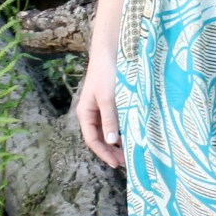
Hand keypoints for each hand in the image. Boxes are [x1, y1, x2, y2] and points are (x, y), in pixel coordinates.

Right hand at [76, 52, 123, 168]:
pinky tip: (130, 136)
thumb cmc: (106, 73)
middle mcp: (91, 113)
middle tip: (126, 162)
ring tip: (129, 152)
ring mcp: (101, 109)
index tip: (116, 163)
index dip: (103, 153)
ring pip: (107, 132)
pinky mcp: (111, 104)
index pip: (92, 140)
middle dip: (110, 151)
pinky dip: (121, 131)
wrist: (111, 51)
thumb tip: (112, 142)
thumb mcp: (108, 98)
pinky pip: (114, 122)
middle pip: (99, 138)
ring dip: (116, 143)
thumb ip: (110, 119)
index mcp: (85, 113)